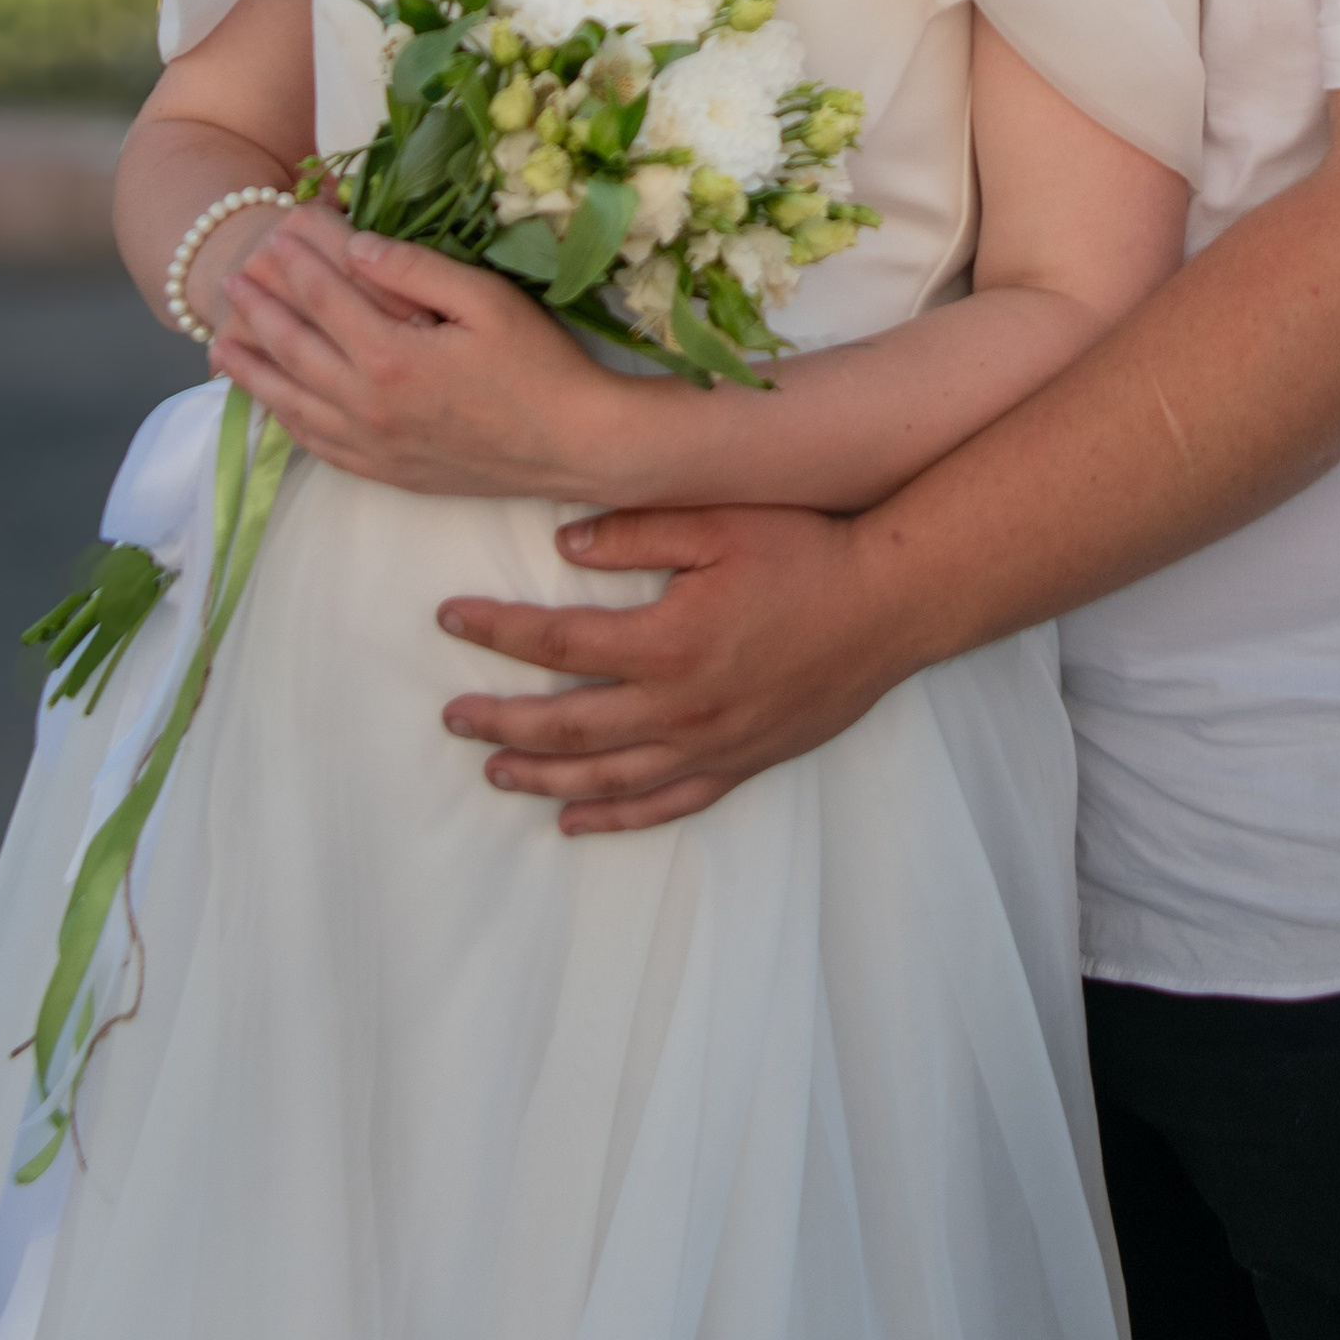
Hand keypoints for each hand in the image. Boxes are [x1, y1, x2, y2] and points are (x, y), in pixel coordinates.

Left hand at [212, 212, 624, 500]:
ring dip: (254, 372)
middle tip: (230, 282)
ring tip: (220, 346)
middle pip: (296, 350)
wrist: (574, 445)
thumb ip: (417, 271)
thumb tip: (356, 247)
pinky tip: (272, 406)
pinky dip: (284, 421)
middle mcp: (369, 407)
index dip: (295, 266)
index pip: (325, 300)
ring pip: (293, 404)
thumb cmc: (540, 364)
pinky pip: (316, 446)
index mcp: (392, 358)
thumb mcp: (487, 300)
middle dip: (260, 312)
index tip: (272, 238)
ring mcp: (373, 446)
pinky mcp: (385, 473)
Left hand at [438, 502, 907, 832]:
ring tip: (494, 772)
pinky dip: (614, 818)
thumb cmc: (808, 552)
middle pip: (567, 727)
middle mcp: (680, 706)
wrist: (890, 605)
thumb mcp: (719, 520)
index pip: (557, 643)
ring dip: (542, 778)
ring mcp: (710, 745)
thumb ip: (637, 530)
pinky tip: (574, 820)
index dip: (496, 632)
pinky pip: (665, 804)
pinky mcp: (740, 764)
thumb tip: (561, 545)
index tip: (450, 620)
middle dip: (501, 723)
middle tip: (452, 717)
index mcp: (667, 641)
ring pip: (607, 778)